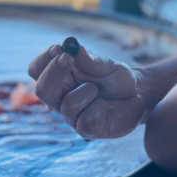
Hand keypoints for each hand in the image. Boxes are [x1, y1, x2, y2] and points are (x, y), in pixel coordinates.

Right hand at [27, 43, 157, 139]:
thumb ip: (90, 59)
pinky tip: (105, 106)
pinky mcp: (86, 130)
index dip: (44, 59)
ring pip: (68, 105)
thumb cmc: (117, 79)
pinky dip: (99, 108)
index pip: (37, 69)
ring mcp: (72, 115)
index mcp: (61, 78)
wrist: (139, 95)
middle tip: (67, 59)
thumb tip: (73, 46)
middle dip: (53, 73)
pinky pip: (86, 120)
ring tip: (100, 90)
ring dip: (88, 91)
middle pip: (42, 90)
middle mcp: (61, 97)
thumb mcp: (106, 65)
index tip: (57, 49)